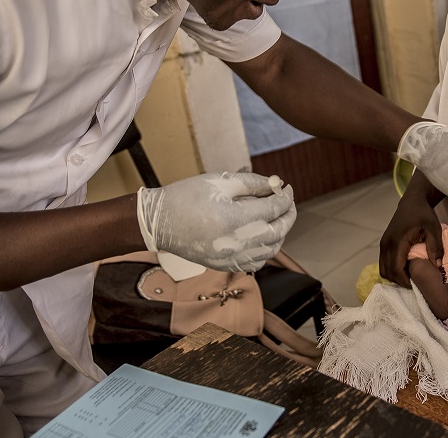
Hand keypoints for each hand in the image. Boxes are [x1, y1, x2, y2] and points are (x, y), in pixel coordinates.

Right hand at [137, 172, 295, 272]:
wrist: (159, 223)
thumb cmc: (187, 197)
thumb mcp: (220, 182)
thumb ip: (252, 183)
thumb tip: (276, 185)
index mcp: (235, 219)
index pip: (273, 209)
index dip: (284, 197)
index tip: (287, 188)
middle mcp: (236, 243)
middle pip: (277, 231)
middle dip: (288, 215)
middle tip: (288, 202)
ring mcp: (230, 258)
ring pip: (270, 250)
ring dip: (280, 233)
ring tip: (278, 217)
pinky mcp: (225, 266)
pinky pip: (256, 262)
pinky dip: (266, 250)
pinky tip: (264, 236)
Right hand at [379, 189, 442, 286]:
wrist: (412, 201)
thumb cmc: (424, 214)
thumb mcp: (434, 228)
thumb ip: (436, 247)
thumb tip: (437, 266)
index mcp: (398, 241)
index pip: (396, 269)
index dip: (405, 281)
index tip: (417, 286)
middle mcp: (386, 244)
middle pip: (388, 272)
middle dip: (400, 282)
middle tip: (415, 283)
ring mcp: (383, 244)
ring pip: (383, 270)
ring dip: (395, 277)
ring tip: (410, 277)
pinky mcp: (383, 244)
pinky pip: (383, 263)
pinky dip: (391, 270)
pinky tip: (405, 269)